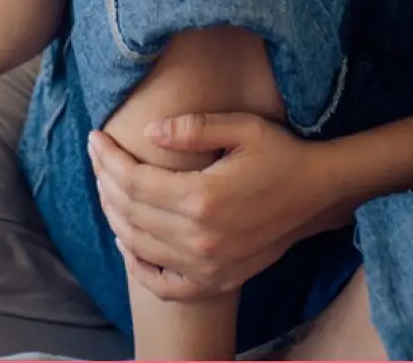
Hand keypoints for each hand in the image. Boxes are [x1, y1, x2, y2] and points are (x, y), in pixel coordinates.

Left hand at [88, 114, 350, 303]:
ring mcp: (208, 266)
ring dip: (114, 216)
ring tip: (105, 187)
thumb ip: (192, 128)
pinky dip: (139, 267)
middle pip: (130, 213)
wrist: (317, 194)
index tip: (95, 137)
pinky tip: (126, 242)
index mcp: (203, 198)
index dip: (108, 159)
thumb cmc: (278, 153)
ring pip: (139, 246)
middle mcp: (201, 239)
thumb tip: (149, 131)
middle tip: (97, 157)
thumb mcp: (241, 127)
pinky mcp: (217, 281)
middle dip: (105, 182)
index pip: (134, 182)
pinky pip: (165, 285)